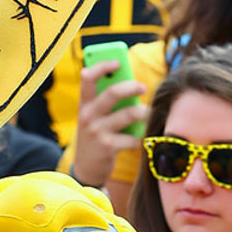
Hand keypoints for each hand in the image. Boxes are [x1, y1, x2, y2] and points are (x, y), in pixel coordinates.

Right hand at [73, 60, 147, 186]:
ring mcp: (97, 132)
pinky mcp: (108, 147)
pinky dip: (139, 137)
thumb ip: (106, 103)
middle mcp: (88, 116)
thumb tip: (132, 86)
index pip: (88, 79)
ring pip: (128, 114)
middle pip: (112, 93)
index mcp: (84, 105)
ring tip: (147, 112)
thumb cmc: (95, 137)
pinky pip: (132, 137)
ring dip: (143, 112)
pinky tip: (139, 139)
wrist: (87, 169)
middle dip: (131, 87)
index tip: (117, 63)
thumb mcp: (93, 118)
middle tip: (143, 87)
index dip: (102, 67)